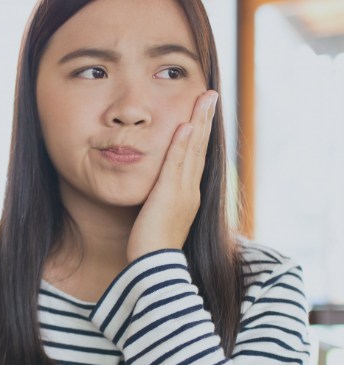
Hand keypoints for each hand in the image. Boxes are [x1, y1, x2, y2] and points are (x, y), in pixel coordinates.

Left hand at [126, 90, 218, 262]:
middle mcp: (190, 190)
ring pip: (193, 151)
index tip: (203, 112)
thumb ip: (164, 199)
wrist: (154, 268)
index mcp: (188, 194)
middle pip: (200, 148)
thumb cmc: (154, 246)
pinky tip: (187, 125)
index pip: (196, 157)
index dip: (201, 133)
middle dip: (206, 120)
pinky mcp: (169, 196)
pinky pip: (177, 165)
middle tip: (211, 95)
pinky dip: (183, 145)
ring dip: (200, 123)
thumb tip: (160, 190)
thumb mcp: (161, 218)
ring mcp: (183, 192)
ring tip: (205, 99)